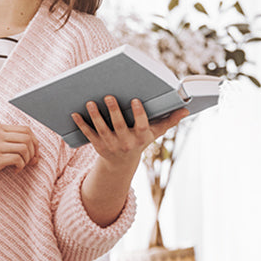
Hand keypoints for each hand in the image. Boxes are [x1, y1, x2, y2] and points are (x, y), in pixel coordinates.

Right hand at [0, 124, 36, 184]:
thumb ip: (7, 141)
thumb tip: (33, 149)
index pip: (25, 129)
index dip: (35, 142)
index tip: (34, 153)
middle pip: (28, 137)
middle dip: (34, 151)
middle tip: (31, 161)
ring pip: (25, 147)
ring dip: (28, 159)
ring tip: (21, 166)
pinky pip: (18, 159)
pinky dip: (21, 166)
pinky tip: (15, 171)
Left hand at [72, 96, 186, 166]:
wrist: (121, 163)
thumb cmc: (139, 141)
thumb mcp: (155, 133)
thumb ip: (169, 121)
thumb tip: (186, 109)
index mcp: (140, 137)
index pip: (141, 125)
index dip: (139, 114)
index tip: (136, 100)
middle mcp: (126, 143)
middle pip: (119, 126)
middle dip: (114, 111)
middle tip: (108, 96)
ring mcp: (111, 145)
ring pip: (102, 130)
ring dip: (95, 116)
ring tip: (90, 102)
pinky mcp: (97, 145)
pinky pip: (88, 134)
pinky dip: (81, 124)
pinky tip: (74, 113)